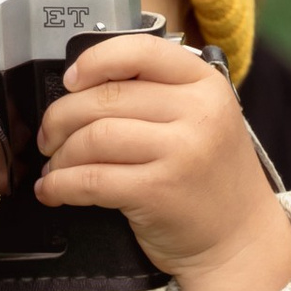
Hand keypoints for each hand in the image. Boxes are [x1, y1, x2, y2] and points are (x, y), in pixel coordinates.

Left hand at [38, 35, 290, 290]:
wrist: (239, 239)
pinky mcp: (157, 191)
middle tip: (50, 136)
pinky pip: (90, 180)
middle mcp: (197, 113)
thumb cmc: (209, 178)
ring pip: (92, 138)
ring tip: (55, 167)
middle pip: (105, 98)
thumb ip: (157, 94)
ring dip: (60, 155)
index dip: (94, 61)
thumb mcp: (201, 119)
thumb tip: (80, 87)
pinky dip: (60, 185)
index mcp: (205, 84)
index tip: (70, 79)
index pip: (140, 51)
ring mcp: (180, 152)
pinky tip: (53, 191)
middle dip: (61, 117)